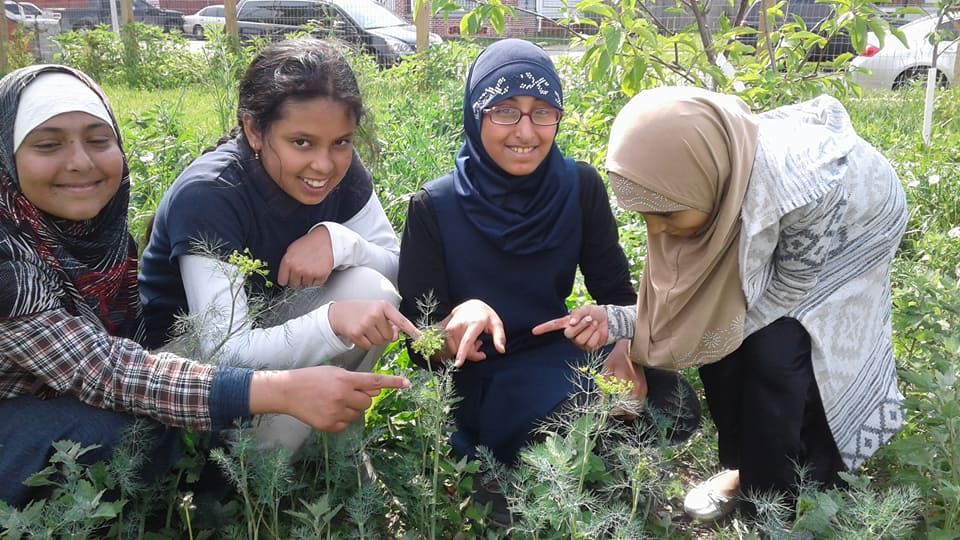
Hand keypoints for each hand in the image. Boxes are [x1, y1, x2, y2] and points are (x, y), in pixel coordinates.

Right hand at [249, 367, 410, 431]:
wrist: (288, 392)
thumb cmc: (312, 378)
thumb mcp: (335, 372)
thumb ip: (356, 381)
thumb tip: (376, 390)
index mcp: (345, 380)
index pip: (375, 381)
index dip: (392, 382)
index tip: (407, 383)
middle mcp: (343, 396)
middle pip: (368, 402)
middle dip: (362, 398)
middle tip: (347, 394)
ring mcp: (336, 412)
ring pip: (358, 414)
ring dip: (351, 409)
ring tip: (333, 401)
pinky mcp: (329, 425)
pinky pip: (346, 425)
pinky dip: (342, 419)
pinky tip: (328, 410)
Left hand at [278, 226, 334, 287]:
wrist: (323, 240)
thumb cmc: (307, 244)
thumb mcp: (290, 251)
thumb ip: (286, 265)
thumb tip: (284, 278)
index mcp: (288, 262)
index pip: (282, 281)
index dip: (286, 279)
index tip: (289, 277)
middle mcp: (298, 268)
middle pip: (294, 285)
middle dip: (297, 280)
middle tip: (303, 271)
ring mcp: (310, 273)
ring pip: (305, 286)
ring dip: (308, 279)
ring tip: (311, 268)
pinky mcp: (321, 275)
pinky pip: (316, 284)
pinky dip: (317, 279)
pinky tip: (317, 269)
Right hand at [329, 300, 420, 349]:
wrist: (339, 312)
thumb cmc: (362, 311)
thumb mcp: (378, 310)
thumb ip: (391, 321)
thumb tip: (396, 336)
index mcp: (383, 306)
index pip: (401, 320)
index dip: (412, 330)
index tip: (421, 338)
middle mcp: (375, 314)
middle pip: (389, 336)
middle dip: (383, 334)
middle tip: (373, 326)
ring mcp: (365, 324)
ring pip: (379, 343)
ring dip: (374, 339)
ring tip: (366, 329)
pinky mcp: (356, 334)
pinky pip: (368, 347)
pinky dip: (365, 343)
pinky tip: (360, 334)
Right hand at [442, 299, 505, 367]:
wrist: (471, 305)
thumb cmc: (486, 316)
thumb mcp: (496, 324)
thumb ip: (499, 337)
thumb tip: (502, 350)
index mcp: (473, 324)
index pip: (466, 341)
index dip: (463, 354)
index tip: (458, 364)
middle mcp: (460, 325)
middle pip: (463, 349)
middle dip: (472, 353)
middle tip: (480, 344)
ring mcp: (451, 327)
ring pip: (456, 349)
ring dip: (465, 350)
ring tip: (473, 340)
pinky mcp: (446, 330)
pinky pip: (451, 346)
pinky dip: (458, 347)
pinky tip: (464, 339)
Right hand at [531, 304, 607, 350]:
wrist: (609, 320)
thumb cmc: (595, 313)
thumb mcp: (586, 309)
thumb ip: (577, 314)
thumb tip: (570, 323)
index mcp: (568, 323)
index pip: (553, 326)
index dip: (544, 328)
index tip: (534, 331)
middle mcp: (571, 334)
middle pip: (569, 334)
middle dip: (581, 325)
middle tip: (589, 319)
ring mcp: (579, 342)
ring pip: (580, 340)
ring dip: (590, 330)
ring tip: (594, 325)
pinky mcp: (588, 348)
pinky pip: (589, 344)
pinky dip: (596, 336)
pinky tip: (597, 333)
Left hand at [602, 340, 647, 418]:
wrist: (631, 349)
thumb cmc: (616, 358)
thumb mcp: (606, 371)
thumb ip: (603, 390)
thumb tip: (600, 405)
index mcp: (623, 382)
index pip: (618, 405)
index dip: (611, 411)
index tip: (606, 411)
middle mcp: (634, 387)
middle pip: (627, 410)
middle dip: (619, 412)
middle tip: (611, 409)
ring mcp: (641, 389)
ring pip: (634, 409)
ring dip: (626, 411)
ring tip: (617, 406)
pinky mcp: (644, 389)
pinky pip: (639, 404)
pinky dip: (632, 406)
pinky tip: (625, 402)